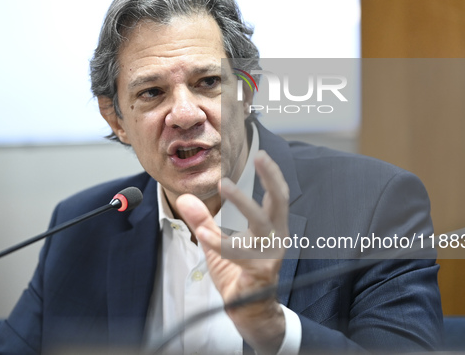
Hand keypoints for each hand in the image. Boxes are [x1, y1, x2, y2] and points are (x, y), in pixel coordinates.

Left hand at [176, 150, 289, 353]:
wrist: (246, 309)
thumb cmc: (237, 271)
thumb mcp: (217, 241)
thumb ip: (202, 220)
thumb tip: (185, 198)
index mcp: (270, 227)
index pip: (277, 196)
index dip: (272, 175)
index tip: (262, 155)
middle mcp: (275, 237)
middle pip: (280, 201)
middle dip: (272, 178)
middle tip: (260, 158)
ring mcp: (269, 254)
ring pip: (260, 223)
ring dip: (243, 202)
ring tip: (225, 185)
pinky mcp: (259, 271)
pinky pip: (238, 252)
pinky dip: (220, 241)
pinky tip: (205, 234)